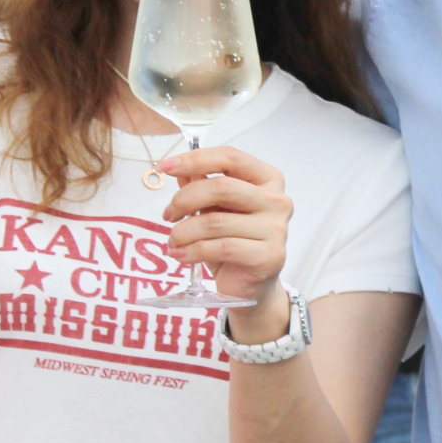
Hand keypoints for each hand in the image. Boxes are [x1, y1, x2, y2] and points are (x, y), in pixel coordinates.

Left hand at [159, 145, 291, 314]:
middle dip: (185, 199)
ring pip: (217, 221)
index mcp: (267, 179)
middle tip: (168, 215)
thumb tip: (178, 169)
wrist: (249, 286)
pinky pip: (222, 247)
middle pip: (221, 187)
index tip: (164, 167)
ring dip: (185, 231)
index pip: (230, 157)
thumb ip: (201, 185)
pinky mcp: (270, 256)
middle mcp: (277, 200)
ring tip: (173, 241)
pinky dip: (193, 251)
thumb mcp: (213, 209)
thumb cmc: (232, 241)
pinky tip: (181, 255)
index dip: (195, 159)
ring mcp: (276, 228)